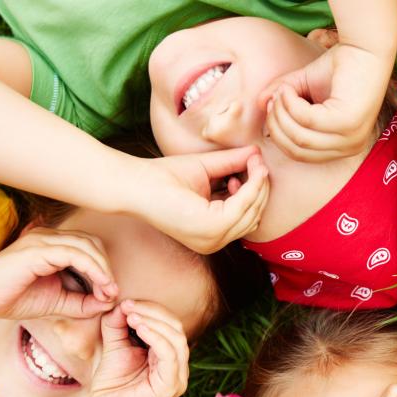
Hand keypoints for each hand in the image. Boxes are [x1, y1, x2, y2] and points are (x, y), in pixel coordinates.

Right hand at [0, 228, 117, 319]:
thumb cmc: (12, 298)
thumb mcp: (57, 303)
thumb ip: (82, 303)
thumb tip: (109, 303)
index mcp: (52, 245)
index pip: (89, 248)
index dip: (105, 269)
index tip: (110, 294)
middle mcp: (48, 237)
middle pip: (92, 244)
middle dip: (107, 268)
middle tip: (112, 292)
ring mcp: (42, 240)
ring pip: (87, 246)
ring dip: (103, 269)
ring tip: (109, 291)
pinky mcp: (37, 249)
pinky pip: (74, 253)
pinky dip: (92, 269)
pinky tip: (100, 286)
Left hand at [82, 300, 188, 396]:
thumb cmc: (110, 387)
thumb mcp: (114, 348)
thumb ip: (117, 326)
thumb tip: (122, 304)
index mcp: (168, 356)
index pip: (169, 325)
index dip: (151, 309)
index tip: (127, 303)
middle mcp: (178, 366)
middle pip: (176, 328)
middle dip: (153, 312)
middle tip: (129, 306)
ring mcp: (178, 376)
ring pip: (176, 338)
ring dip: (154, 322)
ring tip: (132, 316)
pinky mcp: (171, 385)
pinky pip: (170, 355)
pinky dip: (156, 337)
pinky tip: (139, 327)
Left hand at [128, 146, 268, 253]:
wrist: (135, 183)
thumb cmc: (162, 177)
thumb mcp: (207, 169)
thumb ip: (231, 164)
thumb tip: (257, 154)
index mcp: (210, 234)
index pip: (247, 217)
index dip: (256, 191)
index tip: (255, 166)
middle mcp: (213, 242)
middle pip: (254, 216)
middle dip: (261, 188)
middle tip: (258, 163)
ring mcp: (212, 239)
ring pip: (252, 212)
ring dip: (257, 186)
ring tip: (252, 164)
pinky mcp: (211, 228)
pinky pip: (243, 206)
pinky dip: (250, 187)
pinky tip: (244, 171)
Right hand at [257, 41, 392, 161]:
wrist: (365, 48)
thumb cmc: (338, 67)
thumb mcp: (303, 87)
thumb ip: (282, 98)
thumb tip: (260, 104)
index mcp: (342, 146)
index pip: (300, 154)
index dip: (279, 133)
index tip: (272, 106)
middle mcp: (350, 147)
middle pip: (297, 150)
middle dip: (277, 124)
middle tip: (275, 98)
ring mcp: (351, 137)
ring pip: (300, 138)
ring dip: (283, 112)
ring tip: (283, 91)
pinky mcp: (349, 123)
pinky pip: (307, 121)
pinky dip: (292, 104)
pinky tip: (291, 88)